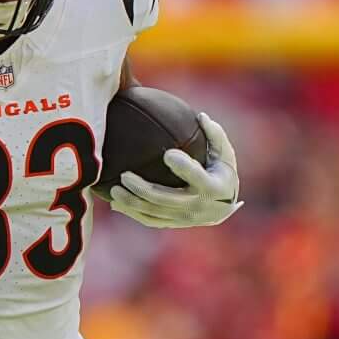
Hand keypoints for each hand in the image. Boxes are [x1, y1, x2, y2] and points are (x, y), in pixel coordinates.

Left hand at [106, 113, 240, 229]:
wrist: (222, 208)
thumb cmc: (221, 173)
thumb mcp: (224, 154)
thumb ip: (215, 135)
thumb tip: (201, 116)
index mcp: (212, 187)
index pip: (196, 177)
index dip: (184, 167)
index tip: (168, 154)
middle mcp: (197, 206)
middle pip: (165, 199)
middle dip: (143, 189)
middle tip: (125, 176)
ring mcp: (184, 218)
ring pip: (154, 213)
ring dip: (132, 202)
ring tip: (114, 190)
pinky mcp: (173, 223)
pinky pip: (150, 220)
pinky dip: (132, 213)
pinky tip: (116, 204)